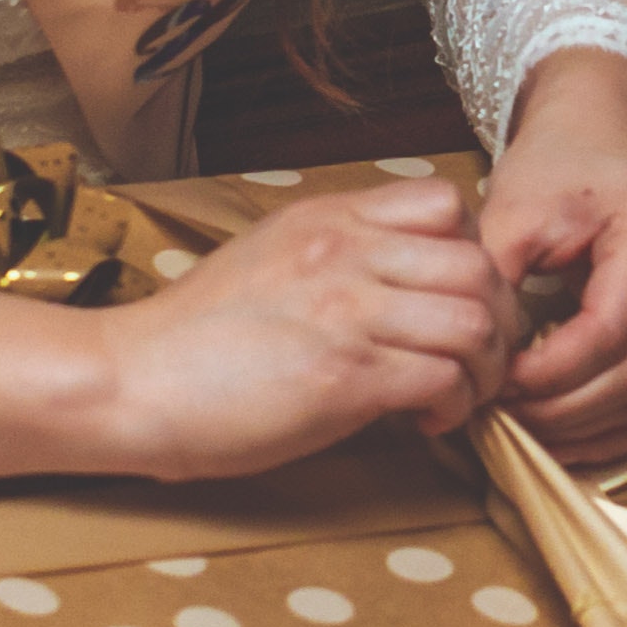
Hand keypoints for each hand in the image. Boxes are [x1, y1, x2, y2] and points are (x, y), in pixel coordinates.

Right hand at [0, 181, 516, 481]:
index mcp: (328, 218)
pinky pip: (445, 379)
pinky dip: (455, 407)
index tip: (456, 304)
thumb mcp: (270, 263)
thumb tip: (405, 294)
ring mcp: (347, 310)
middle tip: (476, 363)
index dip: (474, 257)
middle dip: (498, 322)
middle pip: (480, 265)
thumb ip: (340, 263)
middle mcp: (345, 252)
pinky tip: (426, 422)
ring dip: (483, 370)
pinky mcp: (344, 375)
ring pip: (476, 321)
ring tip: (456, 397)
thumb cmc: (193, 340)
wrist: (128, 382)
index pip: (446, 203)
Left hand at [481, 52, 626, 465]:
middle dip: (566, 409)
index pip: (608, 332)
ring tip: (531, 431)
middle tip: (506, 420)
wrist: (601, 132)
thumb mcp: (512, 207)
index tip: (497, 386)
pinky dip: (617, 419)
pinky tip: (570, 431)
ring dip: (591, 424)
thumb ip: (494, 281)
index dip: (550, 375)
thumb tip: (482, 360)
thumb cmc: (557, 162)